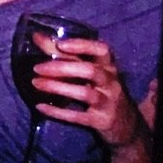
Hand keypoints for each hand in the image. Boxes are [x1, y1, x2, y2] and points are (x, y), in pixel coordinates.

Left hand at [32, 37, 146, 148]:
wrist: (127, 126)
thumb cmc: (102, 91)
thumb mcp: (90, 72)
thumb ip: (65, 55)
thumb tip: (37, 36)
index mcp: (108, 67)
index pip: (102, 50)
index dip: (82, 45)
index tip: (60, 44)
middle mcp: (111, 83)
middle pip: (90, 71)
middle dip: (62, 67)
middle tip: (37, 68)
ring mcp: (107, 103)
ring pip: (85, 93)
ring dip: (58, 87)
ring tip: (36, 83)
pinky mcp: (100, 121)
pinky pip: (78, 116)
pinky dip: (58, 112)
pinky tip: (40, 106)